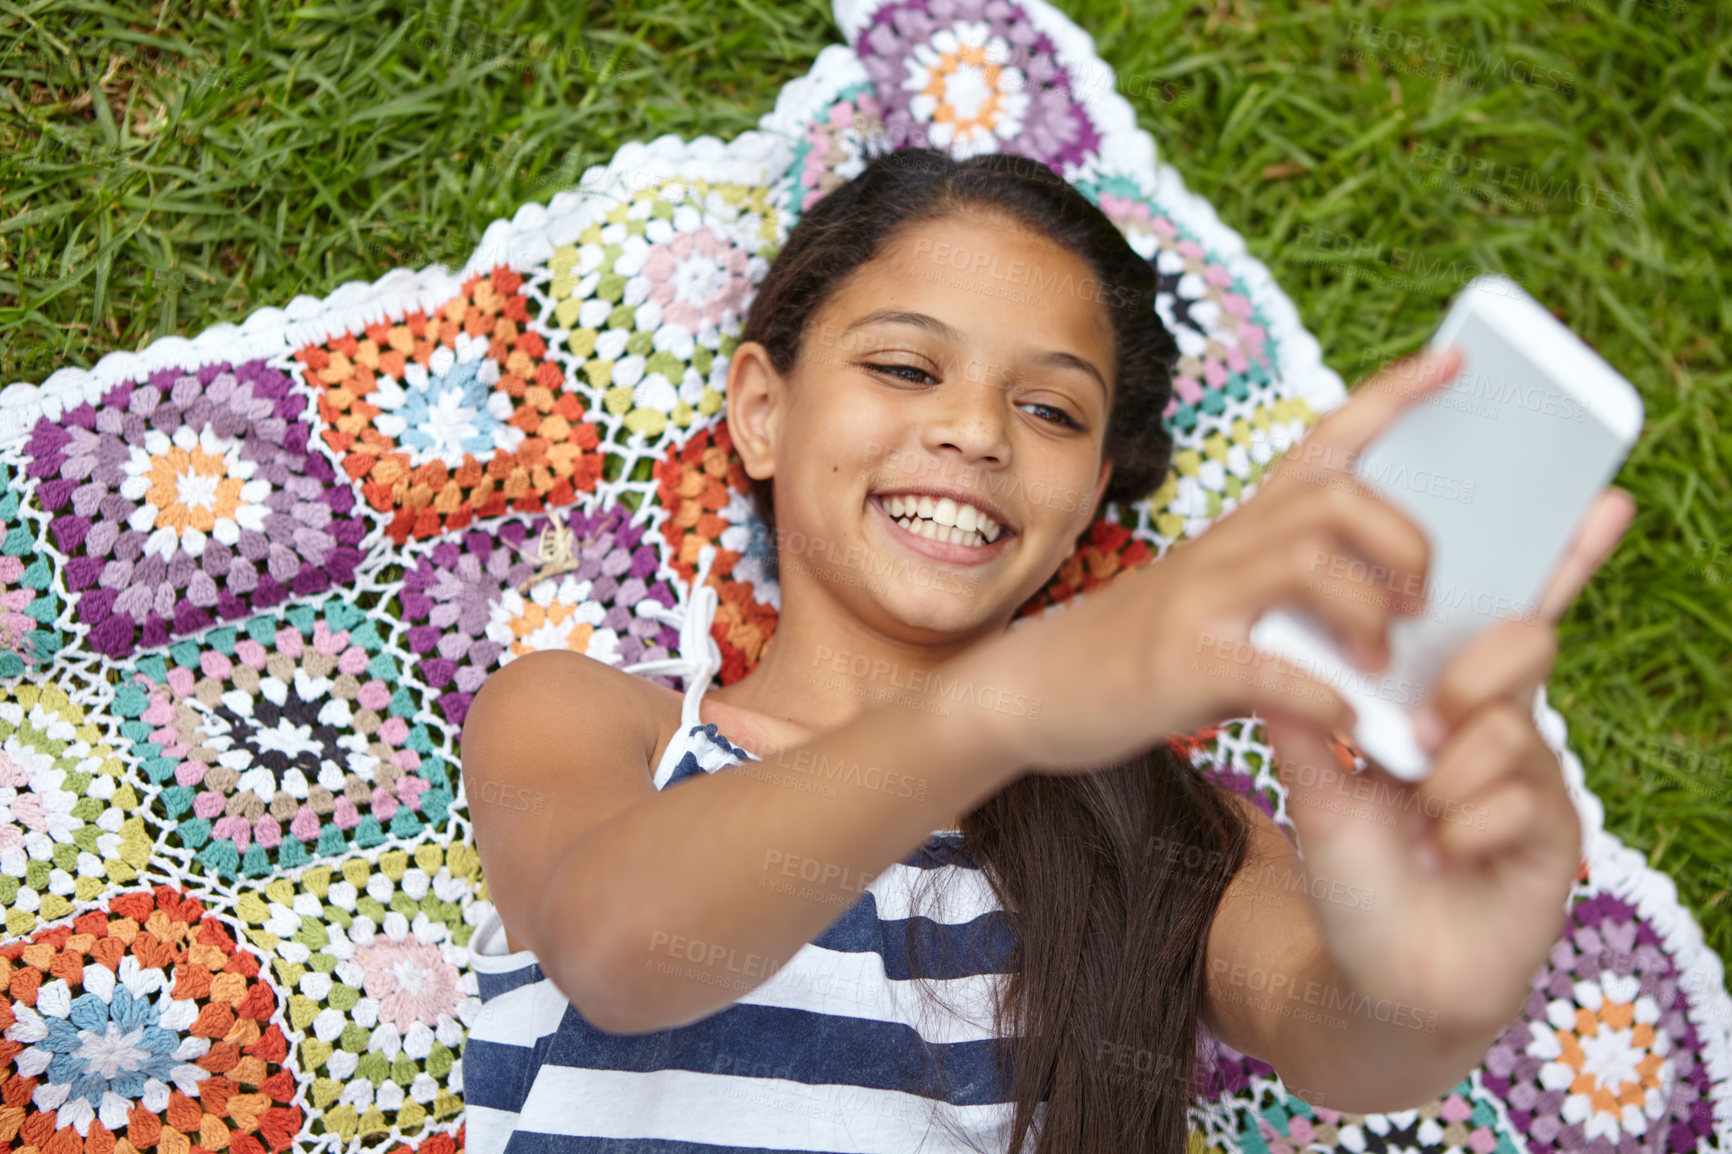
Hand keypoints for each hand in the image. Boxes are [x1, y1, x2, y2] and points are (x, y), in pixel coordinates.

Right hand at [954, 349, 1465, 775]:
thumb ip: (1285, 590)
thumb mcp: (1215, 596)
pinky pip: (1271, 669)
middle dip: (1404, 539)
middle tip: (1423, 597)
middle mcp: (1223, 549)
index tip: (1454, 360)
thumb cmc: (1139, 649)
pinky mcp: (1181, 663)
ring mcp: (1199, 601)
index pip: (1324, 442)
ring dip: (1368, 614)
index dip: (1391, 397)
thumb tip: (1385, 601)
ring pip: (1309, 563)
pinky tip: (1342, 720)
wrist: (1028, 687)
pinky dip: (1324, 698)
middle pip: (1335, 496)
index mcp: (1241, 530)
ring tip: (1380, 663)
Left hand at [1262, 485, 1634, 1040]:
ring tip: (1417, 811)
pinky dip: (1461, 828)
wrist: (1382, 976)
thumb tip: (1272, 644)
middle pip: (1523, 645)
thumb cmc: (1358, 874)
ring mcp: (1530, 778)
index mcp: (1443, 700)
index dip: (1554, 558)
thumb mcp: (1316, 789)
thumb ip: (1304, 721)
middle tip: (1426, 727)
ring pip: (1510, 724)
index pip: (1498, 616)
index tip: (1599, 496)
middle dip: (1471, 675)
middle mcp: (1497, 725)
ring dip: (1450, 773)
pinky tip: (1440, 854)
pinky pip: (1516, 797)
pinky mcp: (1553, 833)